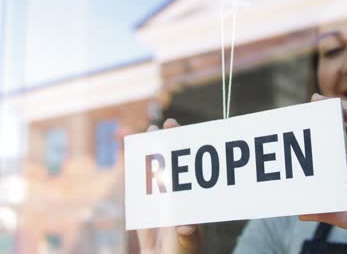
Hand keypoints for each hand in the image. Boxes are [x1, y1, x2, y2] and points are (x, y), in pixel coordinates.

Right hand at [137, 119, 201, 253]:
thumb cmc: (183, 249)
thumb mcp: (188, 242)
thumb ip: (188, 234)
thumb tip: (186, 226)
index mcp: (190, 194)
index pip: (189, 166)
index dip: (185, 146)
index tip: (179, 133)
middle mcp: (176, 189)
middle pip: (172, 159)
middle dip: (168, 141)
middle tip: (163, 126)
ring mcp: (159, 193)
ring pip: (155, 165)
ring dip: (151, 148)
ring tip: (149, 131)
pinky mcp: (144, 199)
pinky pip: (139, 179)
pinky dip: (135, 164)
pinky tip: (133, 151)